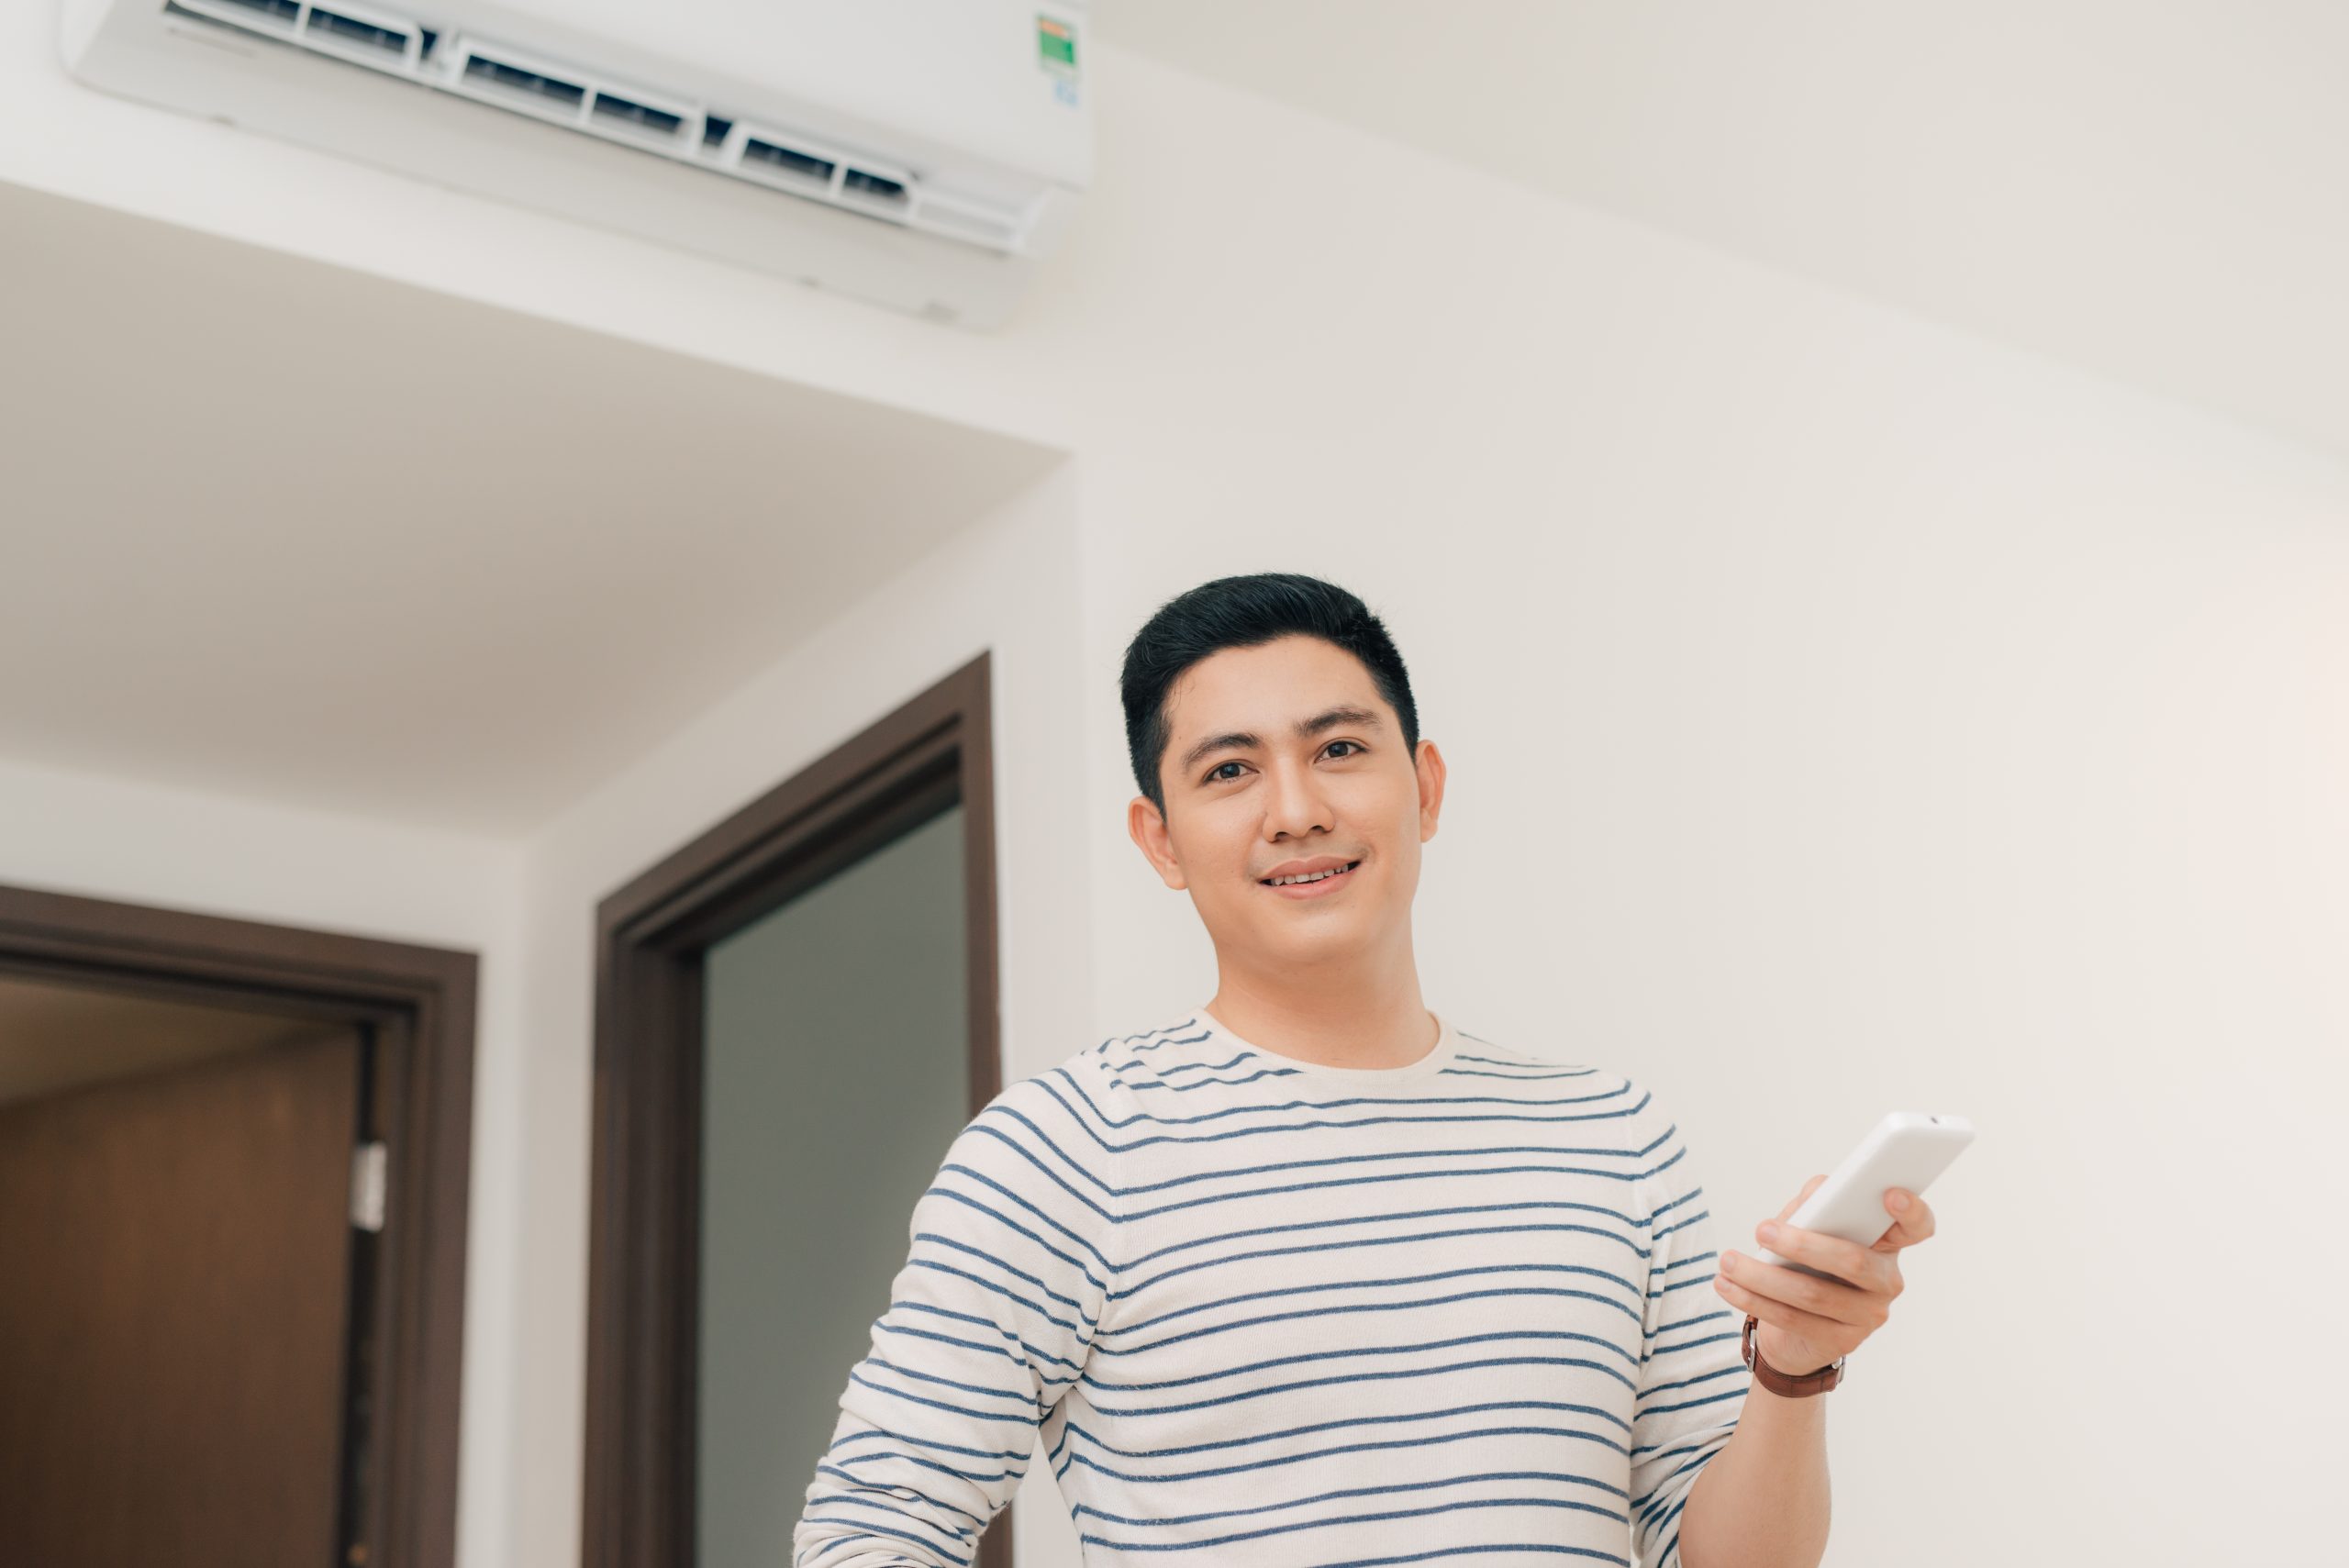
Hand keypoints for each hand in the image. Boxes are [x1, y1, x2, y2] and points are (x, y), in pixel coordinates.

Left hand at [1712, 1174, 1936, 1379]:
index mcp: (1886, 1244)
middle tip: (1762, 1229)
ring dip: (1762, 1276)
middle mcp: (1887, 1281)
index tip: (1889, 1194)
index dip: (1912, 1211)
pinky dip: (1753, 1299)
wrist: (1798, 1330)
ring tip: (1727, 1261)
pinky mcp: (1843, 1342)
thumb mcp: (1811, 1227)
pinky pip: (1794, 1320)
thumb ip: (1817, 1204)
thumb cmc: (1807, 1262)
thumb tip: (1819, 1191)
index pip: (1916, 1227)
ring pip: (1814, 1295)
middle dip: (1803, 1244)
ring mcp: (1869, 1315)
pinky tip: (1727, 1285)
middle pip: (1853, 1261)